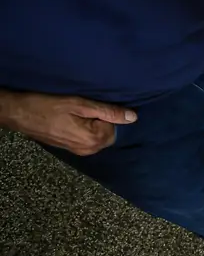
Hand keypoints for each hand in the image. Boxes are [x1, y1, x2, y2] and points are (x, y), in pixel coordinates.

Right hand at [0, 91, 135, 155]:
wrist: (18, 114)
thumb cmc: (46, 106)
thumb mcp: (79, 104)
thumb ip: (107, 112)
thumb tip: (133, 117)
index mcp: (93, 140)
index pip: (115, 127)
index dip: (105, 115)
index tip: (89, 107)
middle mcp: (89, 150)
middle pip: (109, 134)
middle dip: (101, 121)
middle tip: (82, 110)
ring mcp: (79, 151)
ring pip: (98, 137)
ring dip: (93, 125)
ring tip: (75, 114)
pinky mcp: (71, 149)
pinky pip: (88, 140)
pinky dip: (85, 130)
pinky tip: (72, 121)